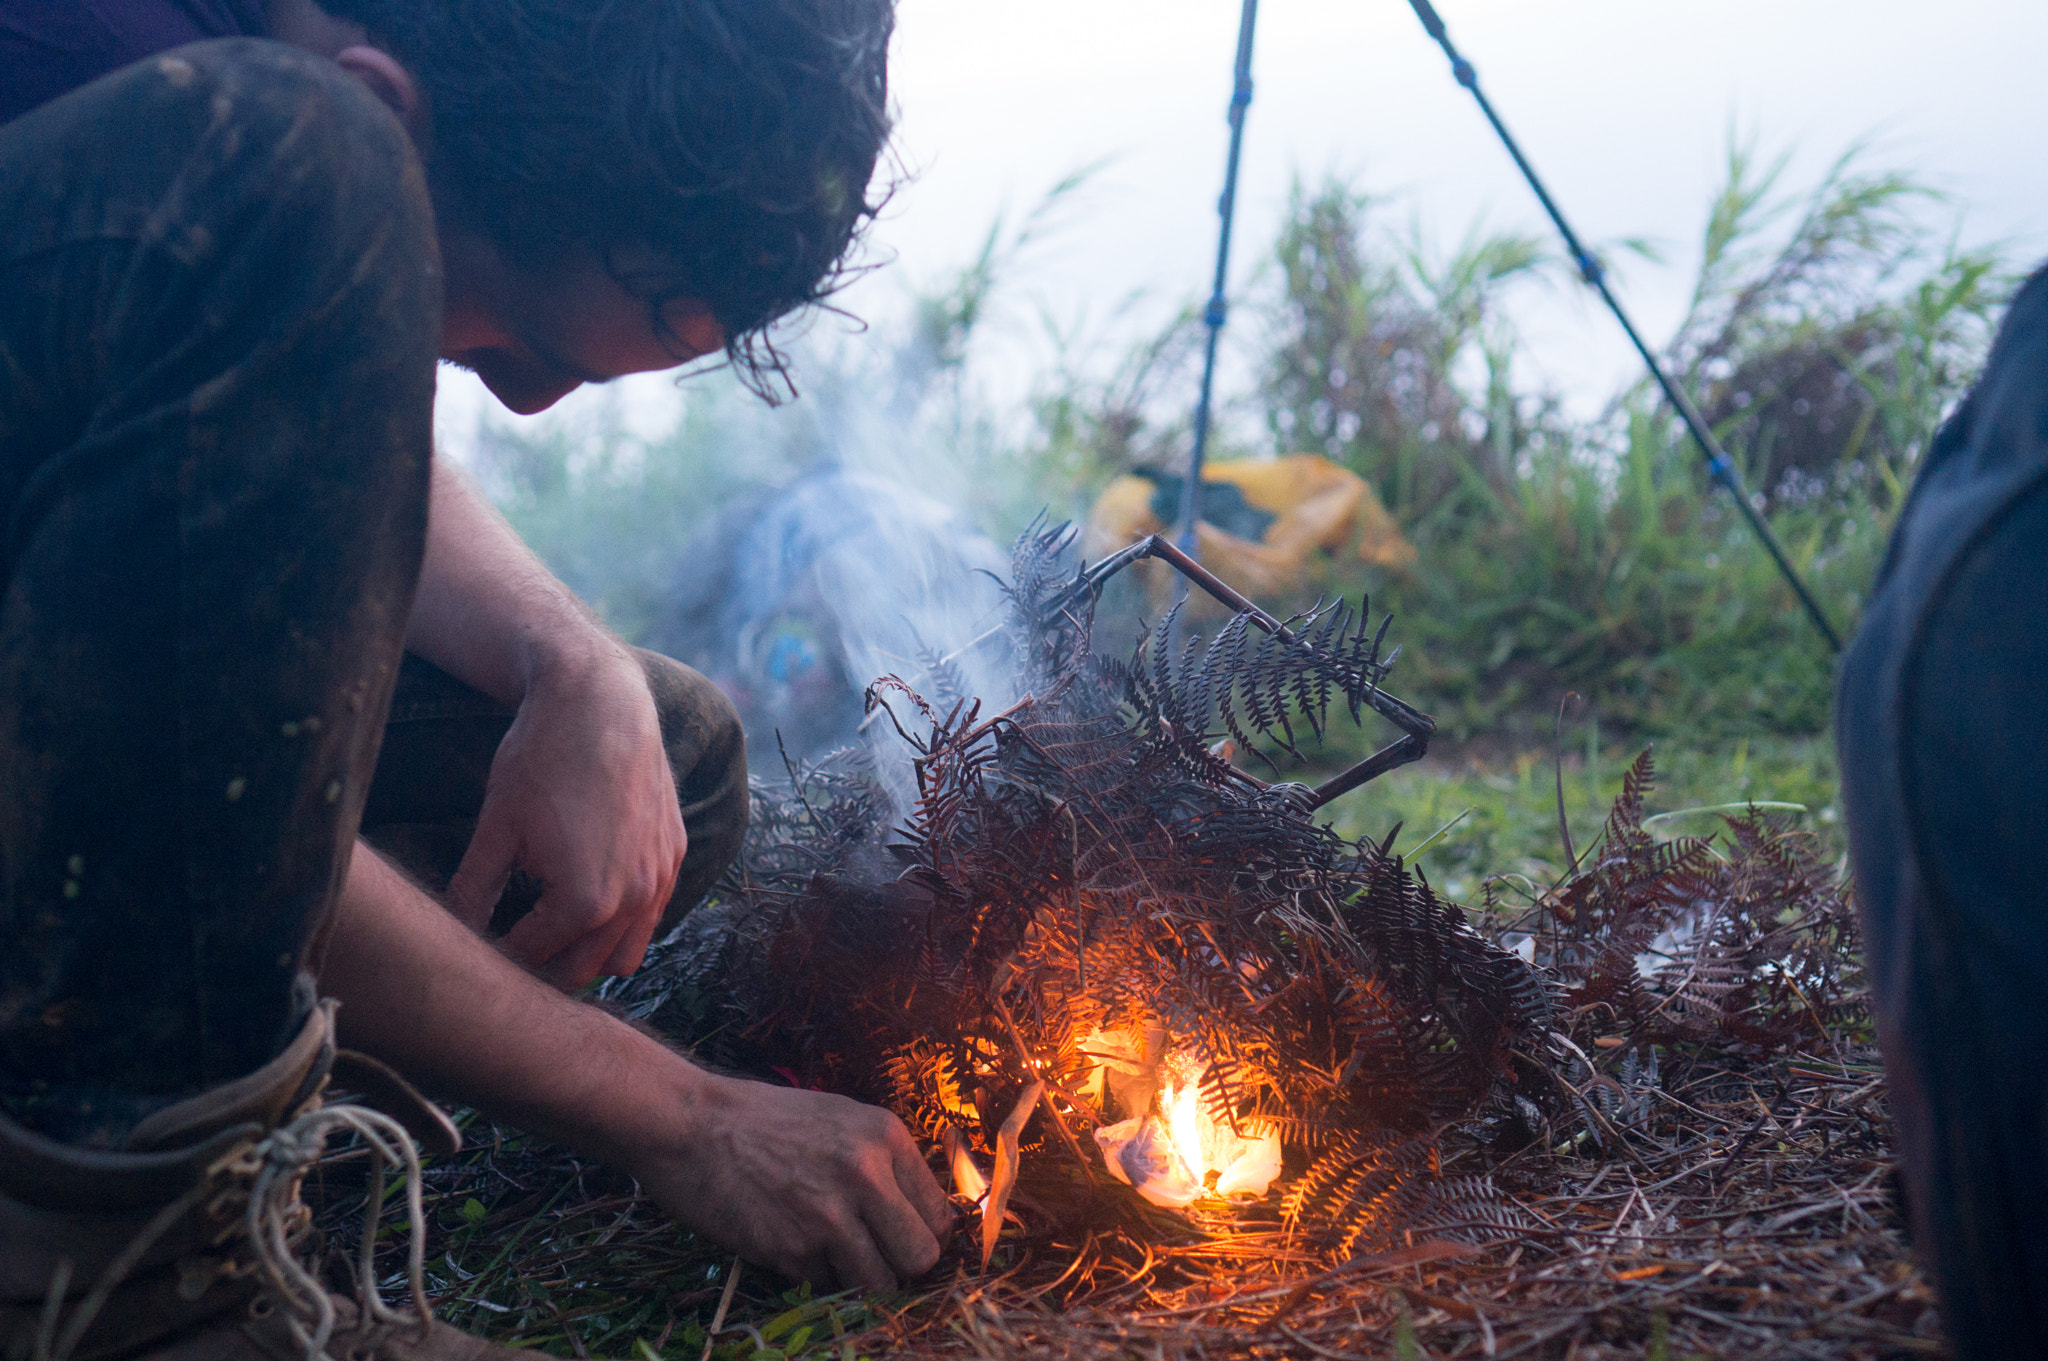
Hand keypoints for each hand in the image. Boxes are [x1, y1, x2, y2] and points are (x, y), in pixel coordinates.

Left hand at [445, 642, 682, 986]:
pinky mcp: (674, 855)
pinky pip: (651, 915)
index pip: (532, 958)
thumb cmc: (542, 759)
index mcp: (583, 903)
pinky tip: (591, 899)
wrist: (600, 701)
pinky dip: (621, 922)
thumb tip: (453, 932)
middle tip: (507, 950)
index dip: (496, 958)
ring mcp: (661, 879)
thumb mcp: (496, 828)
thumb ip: (474, 891)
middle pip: (581, 970)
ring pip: (625, 954)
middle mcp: (632, 901)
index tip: (475, 954)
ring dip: (588, 954)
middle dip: (542, 968)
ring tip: (549, 934)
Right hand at [626, 1072, 953, 1289]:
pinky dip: (817, 1275)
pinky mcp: (792, 1249)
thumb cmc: (766, 1120)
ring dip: (863, 1278)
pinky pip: (829, 1284)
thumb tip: (926, 1216)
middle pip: (923, 1256)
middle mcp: (867, 1173)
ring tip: (835, 1253)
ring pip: (882, 1283)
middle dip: (903, 1265)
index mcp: (885, 1135)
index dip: (924, 1234)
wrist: (692, 1124)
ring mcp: (829, 1215)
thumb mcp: (841, 1118)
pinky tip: (792, 1242)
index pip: (941, 1214)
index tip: (904, 1238)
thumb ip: (886, 1161)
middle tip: (879, 1256)